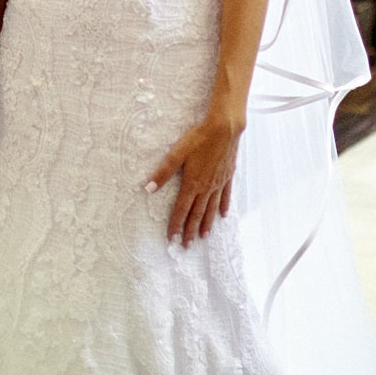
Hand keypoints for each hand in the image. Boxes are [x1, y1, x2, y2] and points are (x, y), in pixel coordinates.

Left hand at [145, 109, 243, 247]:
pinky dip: (223, 207)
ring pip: (211, 208)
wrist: (224, 129)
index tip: (172, 238)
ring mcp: (219, 183)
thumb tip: (147, 189)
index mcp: (192, 183)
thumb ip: (163, 172)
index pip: (181, 210)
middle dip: (191, 230)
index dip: (175, 225)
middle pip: (197, 214)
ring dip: (206, 223)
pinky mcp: (228, 176)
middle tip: (187, 246)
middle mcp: (206, 187)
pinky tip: (223, 215)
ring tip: (203, 237)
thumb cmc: (199, 139)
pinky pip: (225, 197)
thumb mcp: (176, 153)